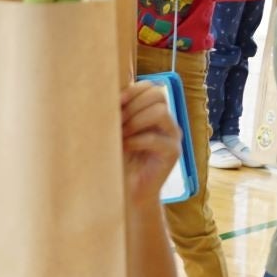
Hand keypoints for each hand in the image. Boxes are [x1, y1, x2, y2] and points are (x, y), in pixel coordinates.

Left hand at [119, 80, 180, 202]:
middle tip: (116, 121)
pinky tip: (125, 146)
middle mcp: (166, 121)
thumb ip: (117, 112)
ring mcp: (172, 136)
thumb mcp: (115, 130)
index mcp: (153, 112)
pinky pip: (157, 139)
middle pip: (157, 95)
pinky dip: (137, 140)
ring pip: (160, 112)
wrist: (128, 189)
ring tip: (121, 134)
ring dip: (136, 120)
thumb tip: (103, 92)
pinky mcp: (173, 153)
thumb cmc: (118, 157)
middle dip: (133, 105)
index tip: (114, 101)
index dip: (132, 91)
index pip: (150, 87)